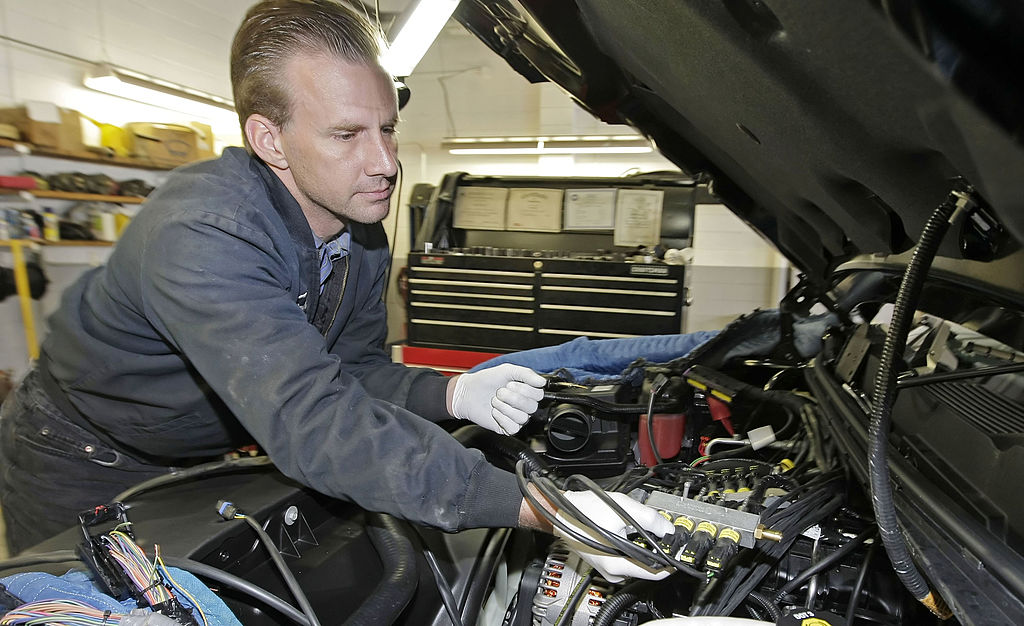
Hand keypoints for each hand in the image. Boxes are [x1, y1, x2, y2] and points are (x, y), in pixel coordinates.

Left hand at [449, 364, 545, 434]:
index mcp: (526, 391)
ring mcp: (516, 417)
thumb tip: (542, 381)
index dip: (525, 389)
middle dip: (513, 397)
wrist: (468, 393)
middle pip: (532, 406)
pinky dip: (502, 418)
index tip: (510, 383)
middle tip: (500, 392)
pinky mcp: (507, 427)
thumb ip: (526, 373)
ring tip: (495, 401)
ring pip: (523, 417)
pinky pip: (513, 427)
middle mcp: (523, 405)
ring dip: (505, 407)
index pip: (539, 394)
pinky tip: (495, 412)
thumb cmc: (486, 381)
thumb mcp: (507, 370)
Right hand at [555, 491, 673, 582]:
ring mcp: (607, 569)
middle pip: (647, 566)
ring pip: (636, 561)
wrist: (561, 512)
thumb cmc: (584, 511)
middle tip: (655, 530)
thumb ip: (650, 520)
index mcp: (619, 565)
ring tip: (632, 527)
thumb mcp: (623, 509)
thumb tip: (667, 529)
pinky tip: (623, 531)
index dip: (670, 560)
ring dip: (640, 546)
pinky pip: (624, 558)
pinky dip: (629, 547)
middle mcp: (613, 572)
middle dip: (653, 548)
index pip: (657, 573)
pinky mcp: (603, 563)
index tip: (676, 549)